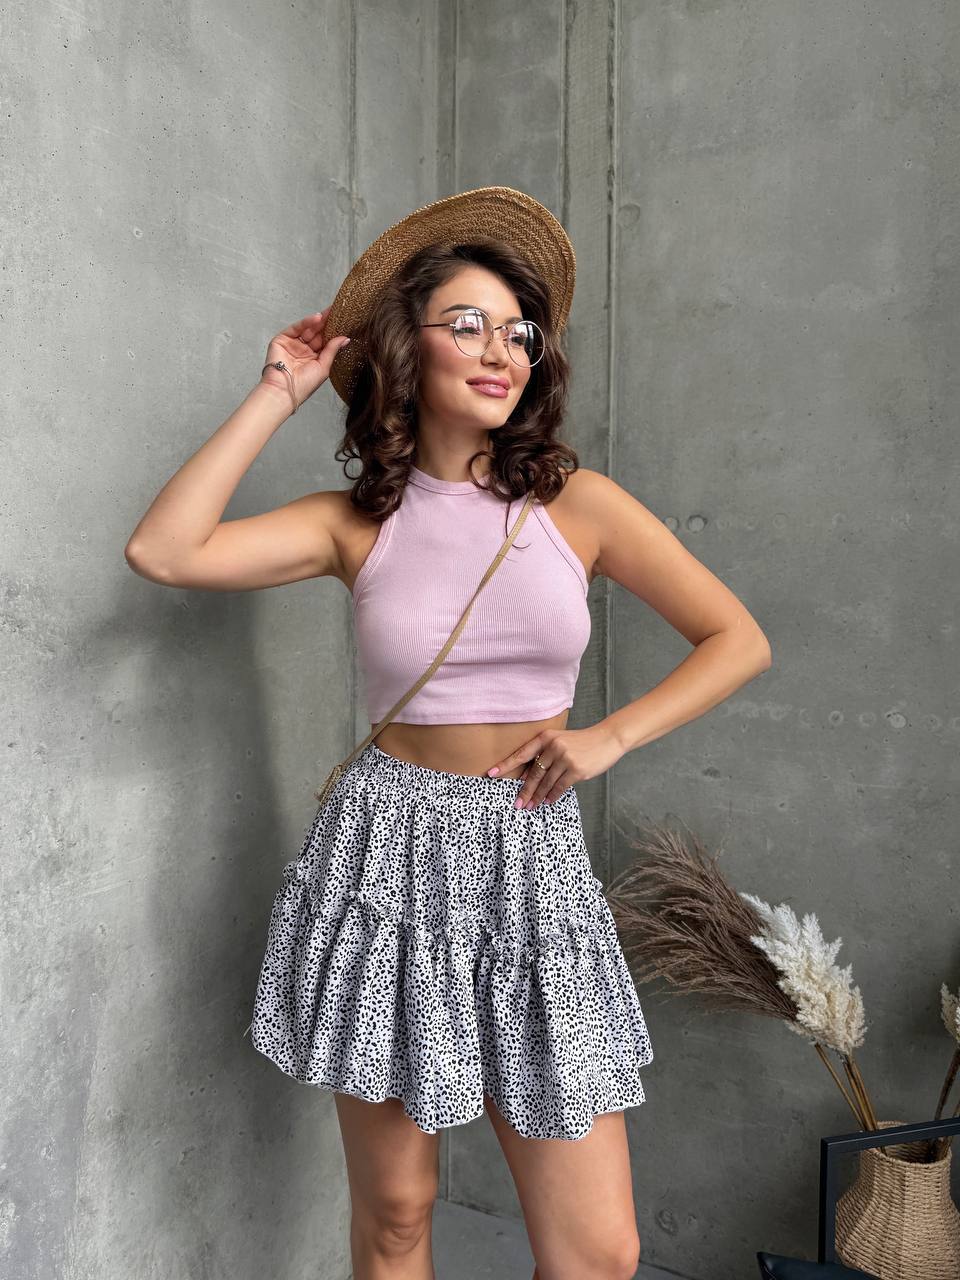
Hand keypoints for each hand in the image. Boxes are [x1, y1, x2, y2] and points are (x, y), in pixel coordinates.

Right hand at [260, 305, 350, 408]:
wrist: (284, 390)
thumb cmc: (303, 385)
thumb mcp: (323, 366)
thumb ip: (332, 350)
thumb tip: (345, 338)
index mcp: (314, 359)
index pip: (325, 342)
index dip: (334, 332)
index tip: (345, 322)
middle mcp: (303, 351)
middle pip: (317, 333)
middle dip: (327, 323)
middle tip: (339, 312)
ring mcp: (293, 344)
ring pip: (307, 329)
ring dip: (319, 321)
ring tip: (330, 313)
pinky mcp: (282, 339)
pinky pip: (296, 328)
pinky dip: (306, 322)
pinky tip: (317, 318)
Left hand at [487, 724, 625, 808]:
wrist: (607, 739)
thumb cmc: (581, 742)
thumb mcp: (560, 741)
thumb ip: (544, 755)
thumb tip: (527, 778)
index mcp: (546, 737)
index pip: (521, 753)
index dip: (505, 765)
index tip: (491, 774)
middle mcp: (554, 747)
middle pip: (533, 774)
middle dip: (524, 791)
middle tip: (517, 803)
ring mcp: (565, 758)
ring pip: (546, 783)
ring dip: (537, 797)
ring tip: (530, 806)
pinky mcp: (576, 770)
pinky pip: (559, 787)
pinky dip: (552, 796)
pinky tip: (547, 802)